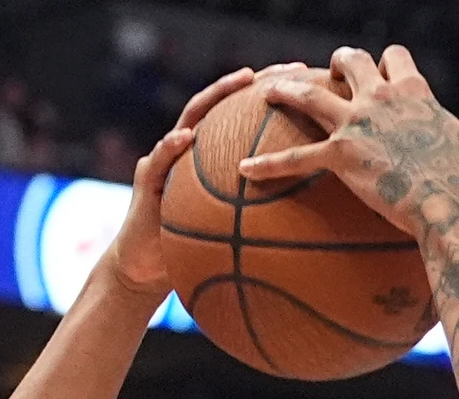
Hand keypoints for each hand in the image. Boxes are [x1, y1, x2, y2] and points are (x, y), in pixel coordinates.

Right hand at [102, 63, 305, 297]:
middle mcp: (190, 147)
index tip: (307, 80)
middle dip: (252, 82)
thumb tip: (313, 225)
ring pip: (191, 116)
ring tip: (241, 80)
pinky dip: (170, 145)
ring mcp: (166, 158)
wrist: (146, 268)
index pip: (241, 117)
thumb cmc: (193, 248)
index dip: (272, 96)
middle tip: (287, 70)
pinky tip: (185, 138)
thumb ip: (261, 217)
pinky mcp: (146, 178)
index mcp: (210, 156)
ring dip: (215, 95)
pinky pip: (158, 159)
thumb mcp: (234, 230)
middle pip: (222, 104)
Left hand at [237, 46, 458, 239]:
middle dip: (337, 62)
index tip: (381, 72)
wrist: (447, 202)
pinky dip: (267, 165)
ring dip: (287, 91)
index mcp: (414, 90)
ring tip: (269, 91)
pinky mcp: (339, 154)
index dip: (386, 63)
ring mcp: (356, 123)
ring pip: (310, 95)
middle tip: (324, 70)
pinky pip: (293, 158)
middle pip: (351, 62)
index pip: (394, 57)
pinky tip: (243, 170)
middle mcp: (381, 97)